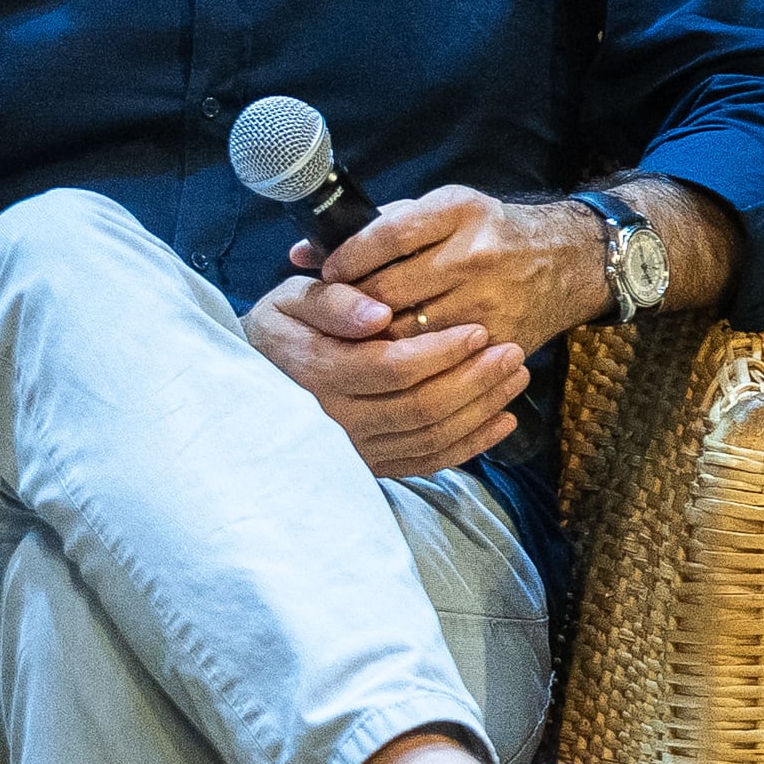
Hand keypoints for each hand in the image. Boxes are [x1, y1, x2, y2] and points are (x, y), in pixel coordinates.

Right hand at [246, 246, 529, 477]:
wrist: (248, 384)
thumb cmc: (278, 330)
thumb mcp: (292, 298)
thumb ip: (335, 301)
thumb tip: (377, 314)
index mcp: (314, 373)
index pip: (391, 368)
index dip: (441, 352)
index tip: (478, 330)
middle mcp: (332, 421)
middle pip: (420, 407)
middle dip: (474, 380)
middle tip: (513, 351)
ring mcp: (351, 450)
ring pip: (430, 438)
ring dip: (481, 408)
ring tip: (515, 376)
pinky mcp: (368, 465)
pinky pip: (427, 463)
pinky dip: (471, 446)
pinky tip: (502, 421)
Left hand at [302, 184, 607, 358]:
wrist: (569, 261)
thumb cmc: (489, 233)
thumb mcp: (441, 211)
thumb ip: (374, 229)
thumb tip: (303, 255)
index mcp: (458, 213)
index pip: (390, 235)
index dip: (348, 258)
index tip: (328, 274)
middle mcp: (476, 255)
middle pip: (390, 290)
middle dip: (352, 308)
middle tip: (332, 317)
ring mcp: (491, 302)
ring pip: (409, 333)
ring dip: (372, 342)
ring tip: (353, 341)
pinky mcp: (500, 340)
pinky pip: (440, 363)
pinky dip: (409, 365)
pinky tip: (390, 362)